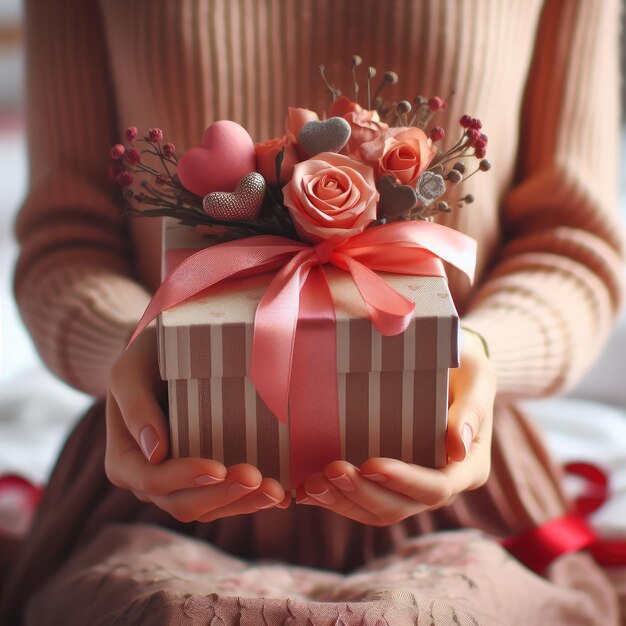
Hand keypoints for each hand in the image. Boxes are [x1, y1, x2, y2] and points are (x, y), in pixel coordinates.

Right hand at [105, 326, 289, 521]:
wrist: (170, 353)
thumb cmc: (148, 358)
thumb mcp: (131, 370)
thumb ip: (135, 405)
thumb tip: (155, 452)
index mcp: (125, 459)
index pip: (152, 480)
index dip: (184, 478)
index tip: (218, 468)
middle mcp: (149, 479)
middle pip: (183, 503)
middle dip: (221, 495)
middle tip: (257, 479)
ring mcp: (179, 484)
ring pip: (209, 507)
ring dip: (243, 503)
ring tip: (275, 492)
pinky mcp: (206, 479)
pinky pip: (226, 499)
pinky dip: (252, 499)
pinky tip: (279, 495)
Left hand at [297, 329, 495, 525]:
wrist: (446, 367)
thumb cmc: (464, 367)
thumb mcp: (477, 377)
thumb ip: (472, 409)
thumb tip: (457, 447)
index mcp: (467, 467)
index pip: (436, 487)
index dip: (402, 480)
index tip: (369, 463)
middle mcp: (440, 485)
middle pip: (401, 506)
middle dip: (363, 492)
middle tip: (331, 470)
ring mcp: (412, 488)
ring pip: (377, 511)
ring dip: (343, 501)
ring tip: (313, 483)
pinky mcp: (388, 483)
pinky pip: (361, 502)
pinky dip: (335, 499)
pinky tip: (307, 489)